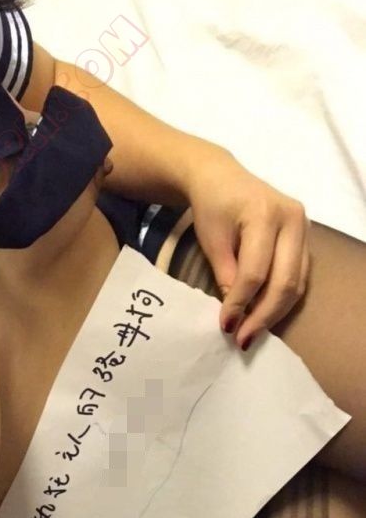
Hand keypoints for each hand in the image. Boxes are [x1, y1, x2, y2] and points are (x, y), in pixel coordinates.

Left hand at [185, 145, 310, 348]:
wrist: (220, 177)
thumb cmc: (212, 206)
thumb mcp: (212, 241)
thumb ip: (225, 276)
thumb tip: (235, 316)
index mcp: (265, 215)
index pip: (255, 273)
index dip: (240, 304)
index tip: (226, 326)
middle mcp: (293, 219)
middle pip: (284, 281)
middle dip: (263, 316)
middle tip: (243, 339)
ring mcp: (304, 228)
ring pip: (297, 283)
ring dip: (275, 312)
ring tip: (253, 332)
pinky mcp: (305, 238)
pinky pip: (300, 277)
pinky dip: (283, 299)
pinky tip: (265, 314)